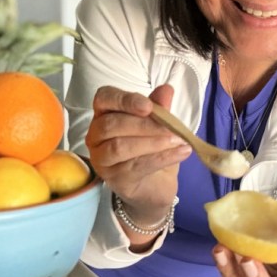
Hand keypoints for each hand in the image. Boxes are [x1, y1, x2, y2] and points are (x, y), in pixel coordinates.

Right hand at [85, 84, 191, 224]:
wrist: (155, 187)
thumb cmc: (152, 150)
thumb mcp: (159, 126)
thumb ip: (159, 108)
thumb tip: (166, 90)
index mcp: (105, 114)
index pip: (104, 98)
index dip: (125, 100)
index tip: (148, 106)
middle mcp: (96, 136)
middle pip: (112, 124)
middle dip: (145, 125)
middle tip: (173, 129)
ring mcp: (102, 159)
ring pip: (120, 147)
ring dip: (152, 143)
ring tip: (178, 142)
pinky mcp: (114, 179)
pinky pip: (134, 166)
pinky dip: (161, 158)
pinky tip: (181, 153)